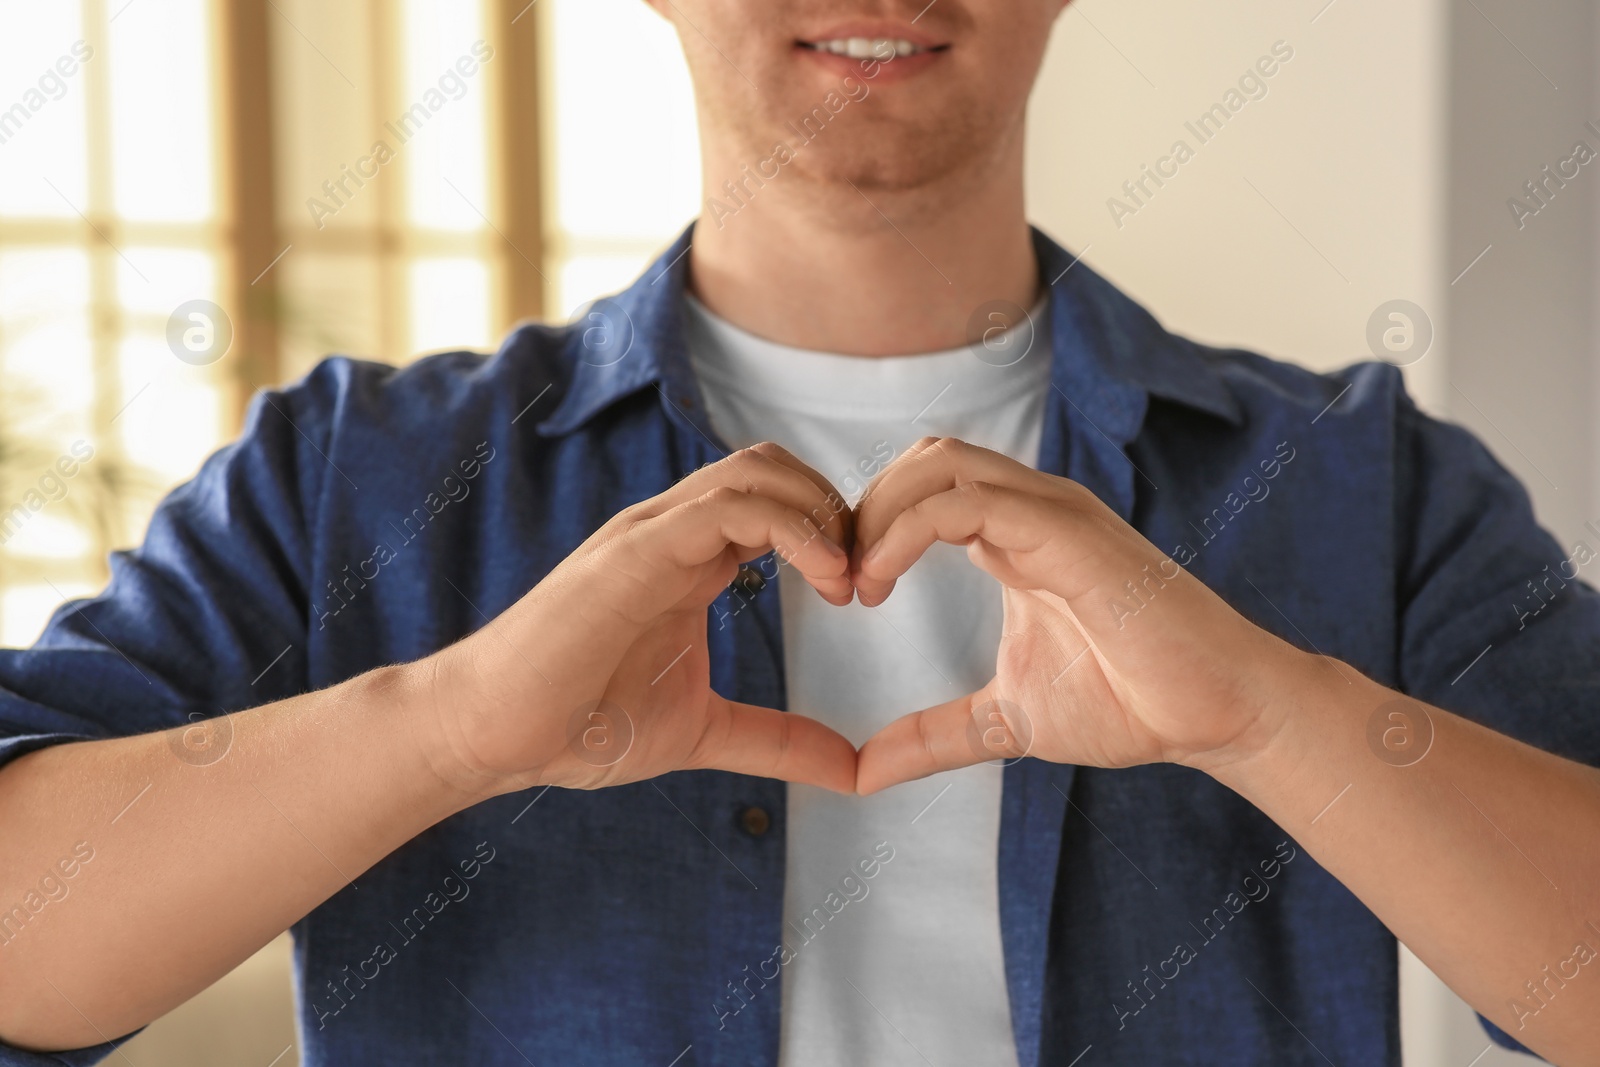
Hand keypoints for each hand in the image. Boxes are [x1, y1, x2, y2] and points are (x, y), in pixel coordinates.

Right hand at [422, 443, 859, 794]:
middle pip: (775, 468)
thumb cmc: (579, 727)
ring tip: (851, 581)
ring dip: (821, 513)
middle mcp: (674, 533)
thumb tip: (853, 770)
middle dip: (837, 510)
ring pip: (757, 472)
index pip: (779, 501)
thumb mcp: (704, 733)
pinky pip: (725, 507)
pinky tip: (825, 579)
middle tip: (870, 580)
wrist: (491, 735)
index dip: (836, 533)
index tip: (868, 593)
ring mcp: (652, 535)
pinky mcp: (634, 552)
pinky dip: (791, 529)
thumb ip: (778, 741)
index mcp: (692, 561)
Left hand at [850, 437, 1308, 793]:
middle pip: (921, 459)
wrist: (1216, 713)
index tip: (838, 594)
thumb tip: (863, 772)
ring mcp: (1052, 512)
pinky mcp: (1067, 531)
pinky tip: (880, 581)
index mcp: (1015, 535)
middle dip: (863, 509)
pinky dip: (907, 529)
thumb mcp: (1004, 720)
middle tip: (835, 582)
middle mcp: (1031, 508)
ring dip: (877, 513)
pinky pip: (965, 502)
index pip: (922, 488)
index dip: (867, 527)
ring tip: (855, 583)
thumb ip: (933, 736)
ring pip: (938, 463)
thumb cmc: (1130, 703)